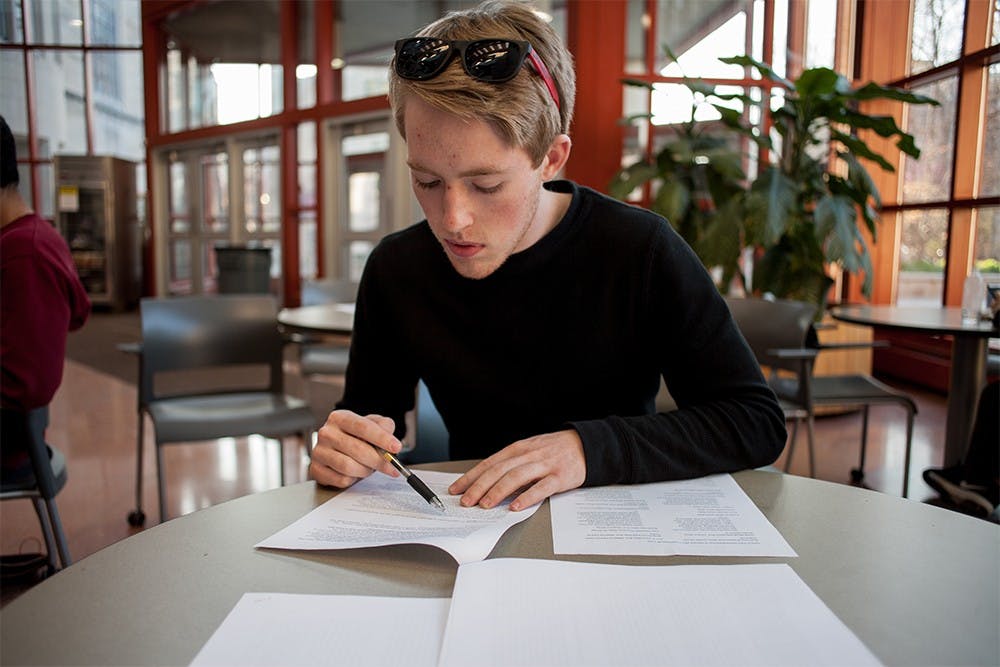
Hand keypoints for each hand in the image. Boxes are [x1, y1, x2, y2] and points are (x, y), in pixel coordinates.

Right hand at [308, 410, 401, 487]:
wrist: (337, 448)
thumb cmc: (356, 436)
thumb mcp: (372, 424)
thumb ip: (384, 426)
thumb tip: (389, 435)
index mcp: (339, 418)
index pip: (363, 427)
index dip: (381, 438)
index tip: (396, 447)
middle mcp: (326, 433)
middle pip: (357, 449)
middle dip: (378, 460)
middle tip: (391, 467)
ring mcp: (319, 452)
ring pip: (348, 467)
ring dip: (365, 471)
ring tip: (370, 468)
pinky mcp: (316, 470)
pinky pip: (341, 479)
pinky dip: (354, 479)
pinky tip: (355, 473)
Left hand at [448, 430, 585, 510]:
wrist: (586, 444)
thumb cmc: (553, 450)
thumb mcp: (529, 450)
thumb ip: (511, 464)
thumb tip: (486, 482)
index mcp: (518, 449)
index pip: (489, 463)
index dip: (471, 476)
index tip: (456, 489)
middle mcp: (528, 455)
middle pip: (498, 470)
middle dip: (479, 486)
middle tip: (466, 501)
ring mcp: (544, 465)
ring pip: (516, 477)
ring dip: (498, 491)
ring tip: (485, 505)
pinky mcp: (560, 476)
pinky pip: (541, 487)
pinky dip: (527, 497)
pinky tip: (515, 506)